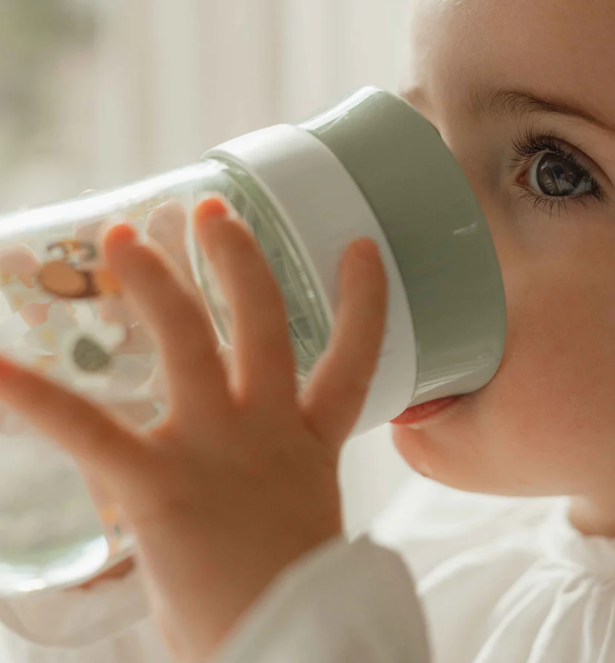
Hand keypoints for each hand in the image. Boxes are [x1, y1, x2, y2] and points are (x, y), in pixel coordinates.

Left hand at [0, 195, 388, 661]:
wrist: (292, 653)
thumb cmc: (292, 602)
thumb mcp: (296, 524)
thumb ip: (268, 486)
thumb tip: (236, 495)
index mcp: (308, 441)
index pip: (353, 356)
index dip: (363, 298)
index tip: (362, 245)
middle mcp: (267, 428)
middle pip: (261, 321)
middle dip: (238, 259)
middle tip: (211, 210)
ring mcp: (216, 448)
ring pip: (189, 342)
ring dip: (156, 284)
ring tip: (123, 237)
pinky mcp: (158, 485)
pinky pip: (89, 430)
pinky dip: (35, 397)